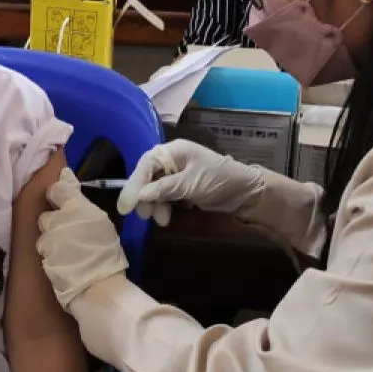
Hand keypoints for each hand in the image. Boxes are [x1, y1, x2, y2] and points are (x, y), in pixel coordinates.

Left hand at [39, 168, 127, 308]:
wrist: (99, 286)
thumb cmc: (108, 253)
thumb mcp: (102, 222)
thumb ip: (82, 204)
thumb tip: (67, 179)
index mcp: (77, 208)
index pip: (56, 190)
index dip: (58, 195)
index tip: (63, 202)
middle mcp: (59, 221)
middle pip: (45, 216)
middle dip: (53, 224)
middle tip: (68, 234)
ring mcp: (49, 241)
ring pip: (43, 236)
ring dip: (51, 242)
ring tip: (67, 253)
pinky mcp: (44, 259)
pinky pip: (45, 254)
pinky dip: (52, 257)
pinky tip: (65, 264)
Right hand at [117, 139, 264, 226]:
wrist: (246, 192)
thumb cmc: (219, 181)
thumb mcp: (191, 184)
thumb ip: (165, 188)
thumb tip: (141, 195)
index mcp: (174, 151)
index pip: (146, 164)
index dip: (134, 184)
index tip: (126, 205)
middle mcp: (173, 159)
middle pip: (148, 176)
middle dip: (143, 196)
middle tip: (143, 215)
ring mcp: (177, 173)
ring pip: (155, 188)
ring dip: (154, 204)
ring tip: (160, 220)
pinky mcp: (183, 187)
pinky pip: (165, 195)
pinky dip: (163, 206)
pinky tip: (166, 217)